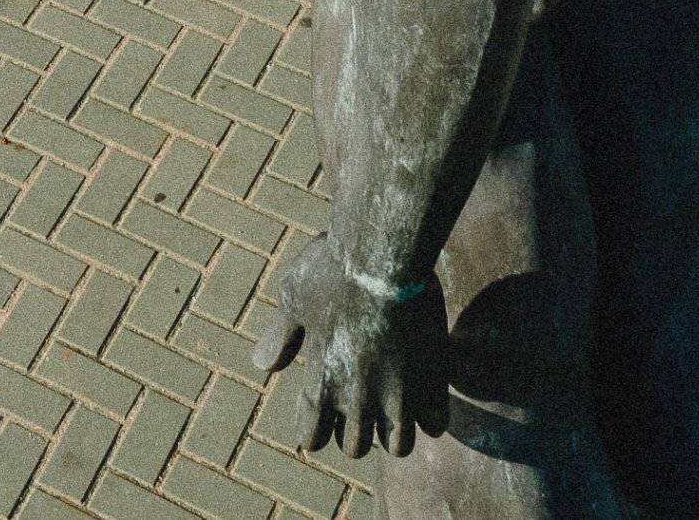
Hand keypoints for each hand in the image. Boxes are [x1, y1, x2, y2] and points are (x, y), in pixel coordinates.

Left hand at [251, 233, 448, 460]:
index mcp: (322, 385)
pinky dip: (430, 419)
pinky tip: (424, 401)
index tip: (317, 408)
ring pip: (398, 446)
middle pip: (354, 447)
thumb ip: (280, 337)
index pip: (313, 437)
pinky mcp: (433, 380)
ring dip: (392, 433)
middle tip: (356, 405)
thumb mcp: (293, 298)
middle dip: (352, 432)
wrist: (383, 251)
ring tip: (391, 409)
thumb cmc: (332, 270)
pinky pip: (436, 423)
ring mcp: (399, 395)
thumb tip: (263, 366)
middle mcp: (359, 400)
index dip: (313, 426)